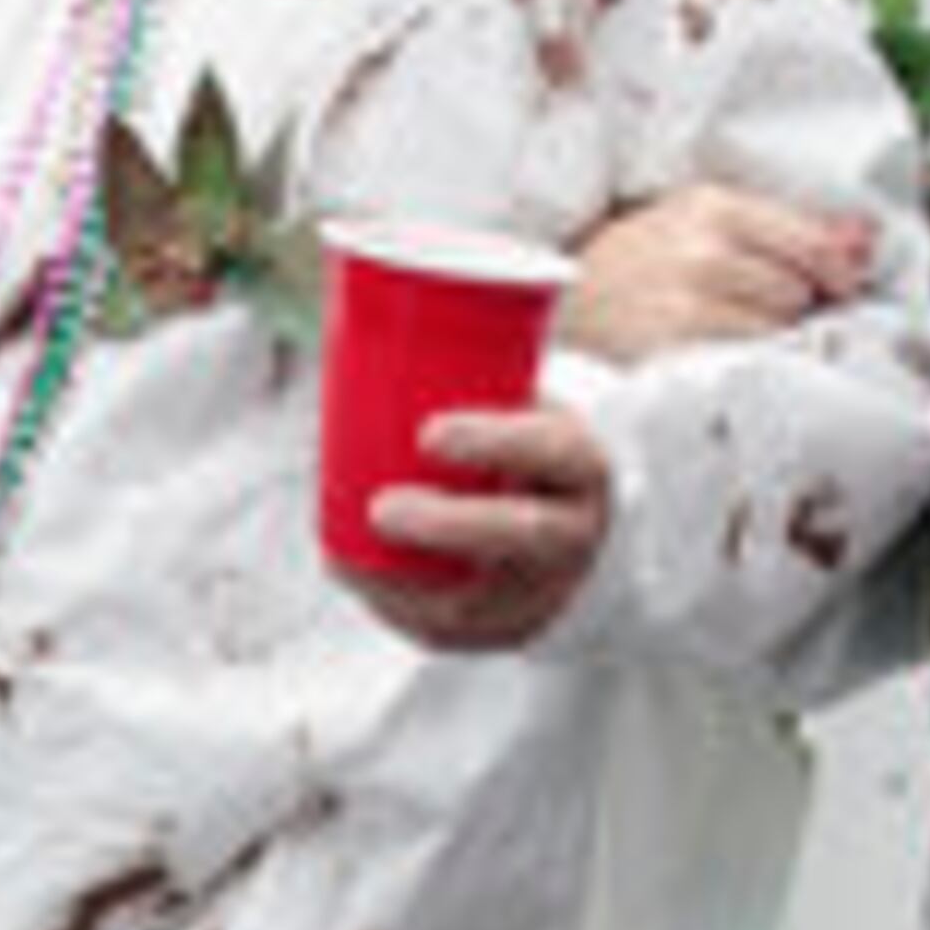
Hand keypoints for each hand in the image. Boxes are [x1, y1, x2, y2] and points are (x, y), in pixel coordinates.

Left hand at [352, 395, 614, 649]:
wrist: (578, 532)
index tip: (429, 432)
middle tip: (382, 507)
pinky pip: (449, 629)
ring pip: (480, 598)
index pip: (553, 452)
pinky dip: (392, 605)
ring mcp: (543, 593)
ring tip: (345, 552)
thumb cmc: (531, 455)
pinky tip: (351, 575)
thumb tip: (366, 298)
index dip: (495, 442)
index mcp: (583, 467)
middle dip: (448, 525)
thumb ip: (473, 374)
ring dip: (404, 580)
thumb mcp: (527, 409)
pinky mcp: (504, 631)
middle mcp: (574, 535)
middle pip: (522, 536)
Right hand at [560, 180, 870, 365]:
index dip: (835, 274)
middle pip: (798, 291)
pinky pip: (744, 367)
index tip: (835, 291)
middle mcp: (700, 251)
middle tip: (753, 316)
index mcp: (709, 206)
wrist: (551, 312)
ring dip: (768, 344)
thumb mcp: (699, 223)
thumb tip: (869, 238)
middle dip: (793, 309)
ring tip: (729, 341)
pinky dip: (743, 371)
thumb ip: (787, 229)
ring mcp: (685, 306)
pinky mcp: (673, 356)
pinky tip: (719, 366)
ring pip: (775, 332)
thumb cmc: (634, 268)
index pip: (811, 244)